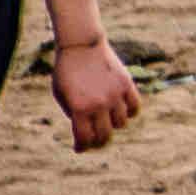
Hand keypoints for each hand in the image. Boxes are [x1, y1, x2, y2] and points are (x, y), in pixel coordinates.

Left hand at [50, 36, 135, 151]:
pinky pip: (135, 107)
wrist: (81, 46)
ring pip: (121, 123)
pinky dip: (130, 112)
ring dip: (114, 124)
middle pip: (105, 135)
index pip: (85, 138)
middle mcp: (99, 104)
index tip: (80, 148)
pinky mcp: (126, 85)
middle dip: (99, 141)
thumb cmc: (66, 70)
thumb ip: (72, 113)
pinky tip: (122, 110)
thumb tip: (85, 129)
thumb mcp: (61, 94)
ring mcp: (115, 95)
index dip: (82, 147)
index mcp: (79, 108)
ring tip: (107, 119)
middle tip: (96, 140)